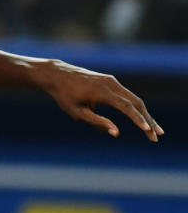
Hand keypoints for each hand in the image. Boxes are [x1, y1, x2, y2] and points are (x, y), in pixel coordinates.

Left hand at [32, 59, 163, 140]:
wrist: (57, 74)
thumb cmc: (64, 95)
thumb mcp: (76, 112)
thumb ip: (97, 122)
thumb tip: (116, 133)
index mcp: (100, 91)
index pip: (125, 106)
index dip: (137, 118)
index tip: (147, 130)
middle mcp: (109, 83)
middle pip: (136, 102)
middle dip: (148, 120)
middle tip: (156, 137)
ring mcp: (111, 80)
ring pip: (134, 99)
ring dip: (146, 115)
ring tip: (155, 131)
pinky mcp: (110, 81)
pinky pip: (128, 95)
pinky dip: (137, 108)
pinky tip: (143, 119)